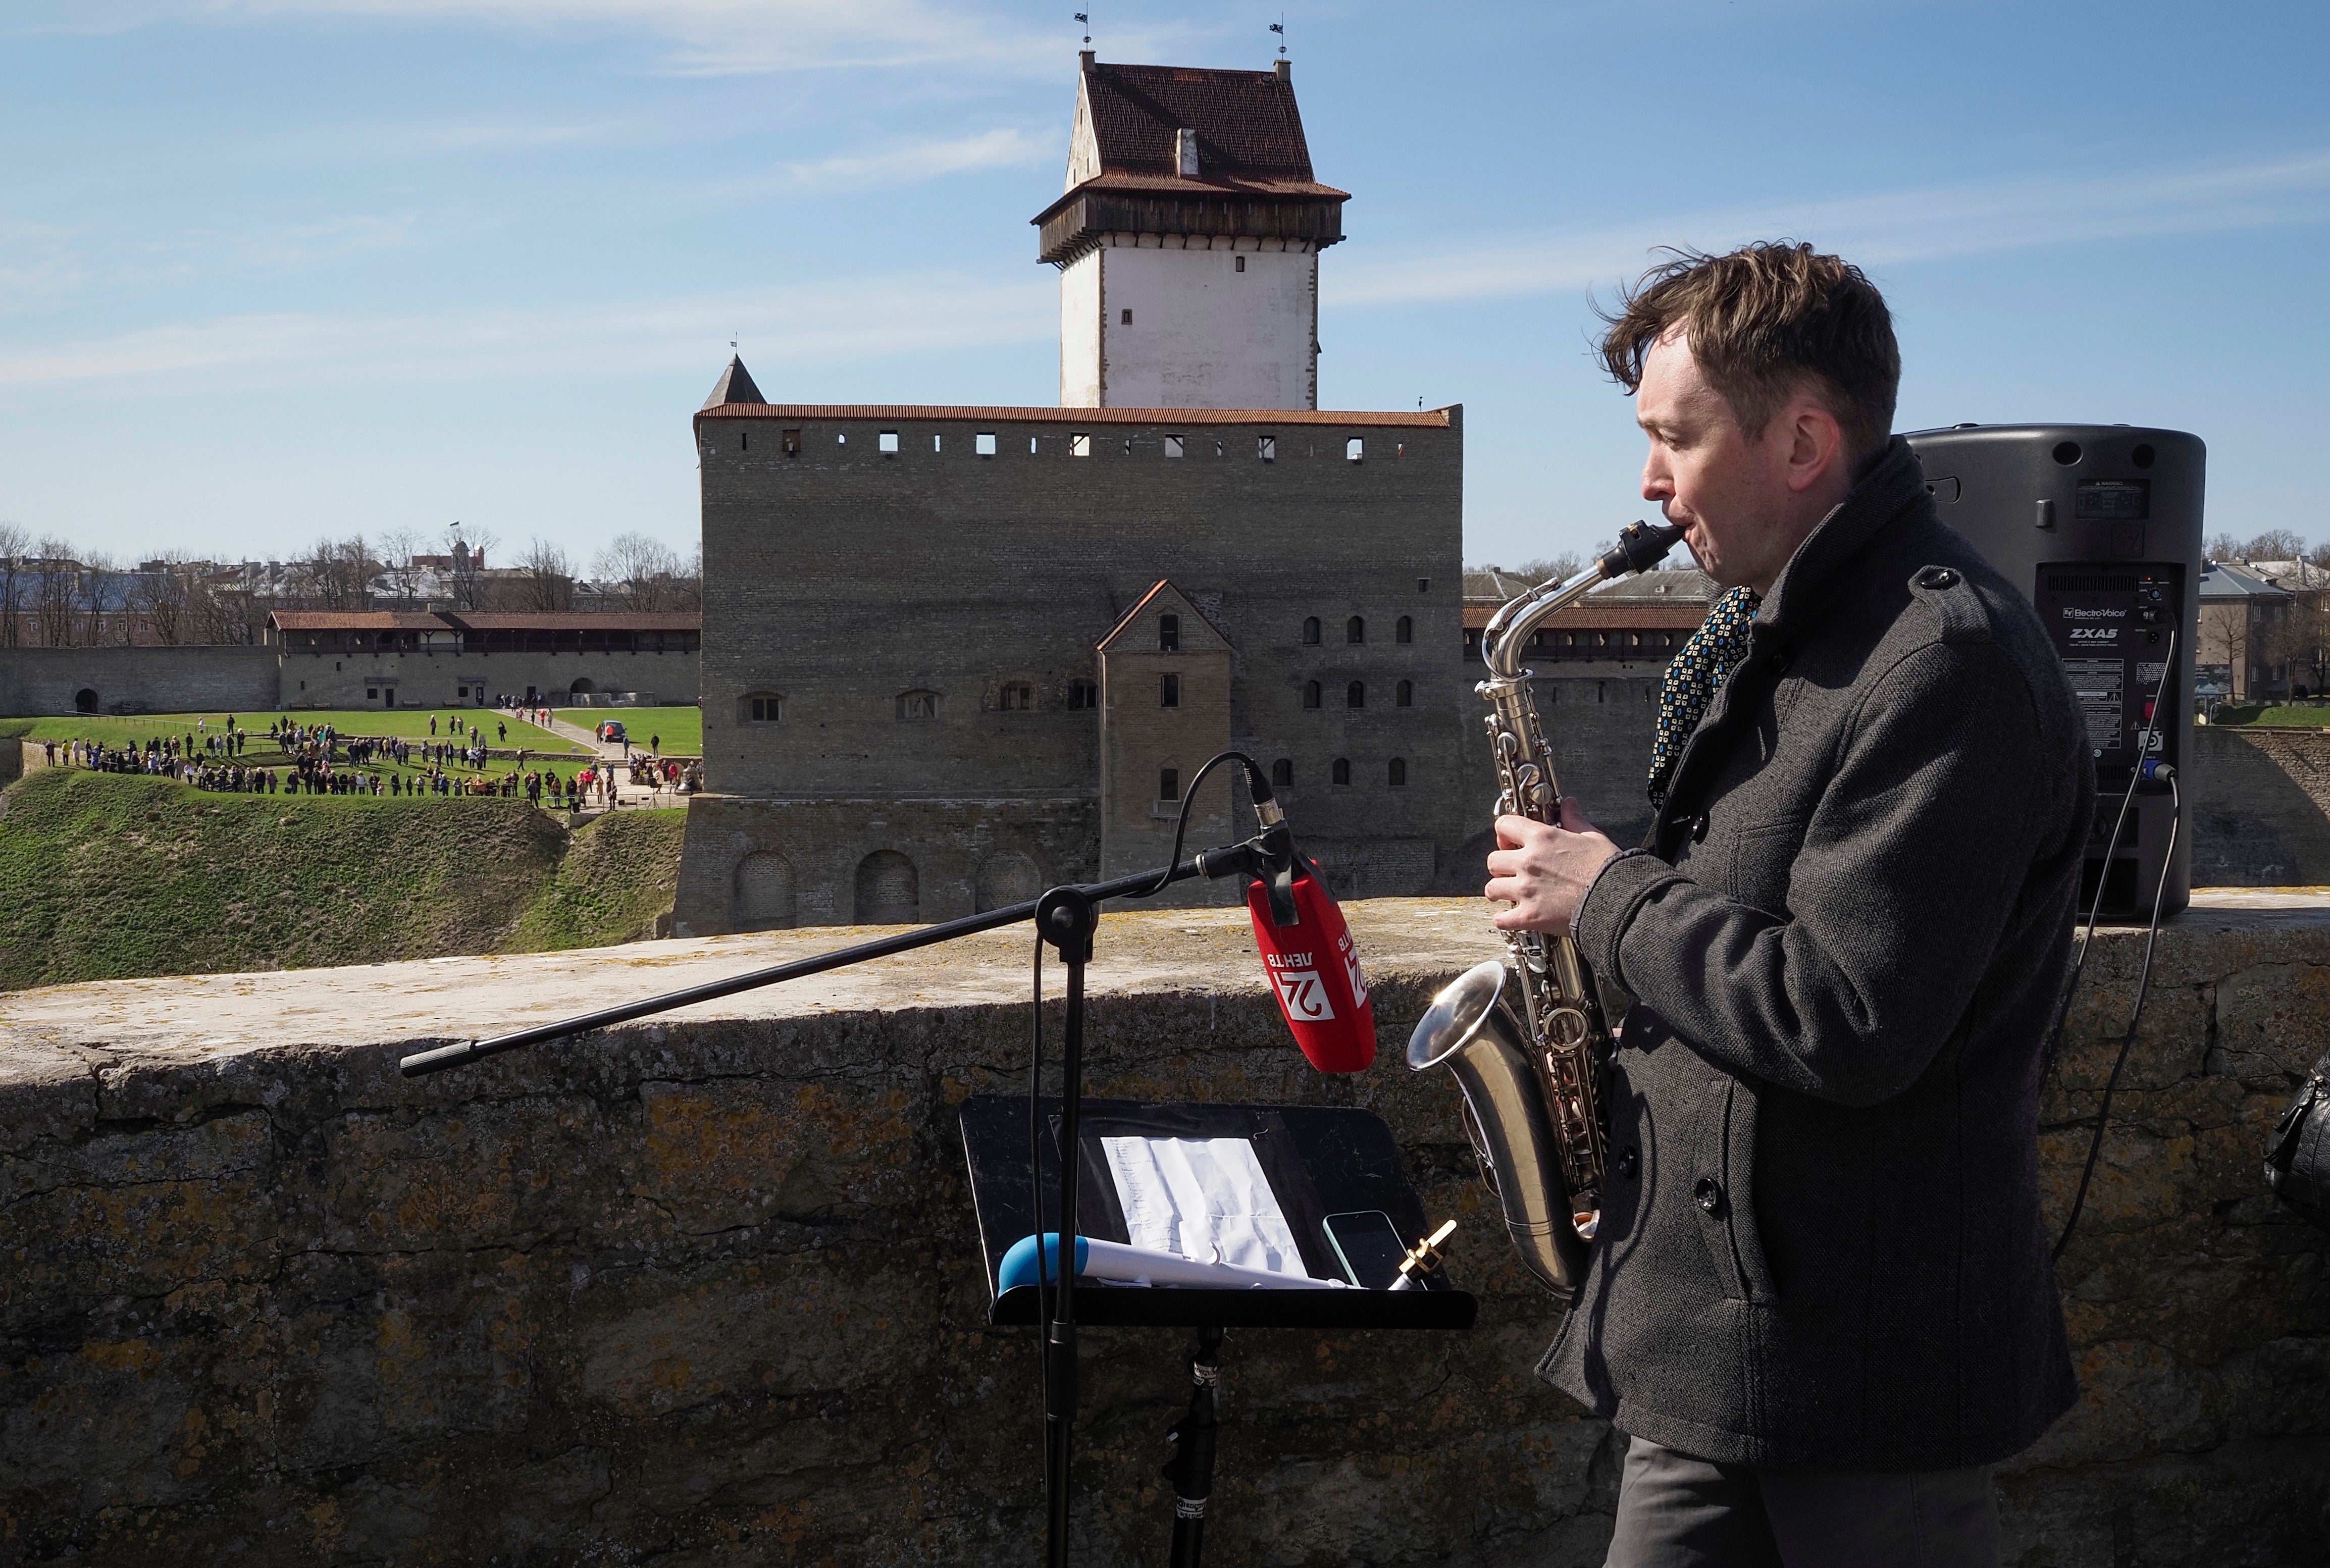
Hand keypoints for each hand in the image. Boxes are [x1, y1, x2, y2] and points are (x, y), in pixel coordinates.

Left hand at [1484, 800, 1619, 937]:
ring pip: (1492, 889)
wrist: (1617, 901)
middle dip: (1500, 866)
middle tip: (1510, 872)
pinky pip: (1501, 919)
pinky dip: (1503, 920)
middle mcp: (1528, 862)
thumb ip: (1574, 819)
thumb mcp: (1593, 837)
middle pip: (1493, 860)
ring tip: (1508, 895)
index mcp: (1542, 838)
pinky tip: (1510, 917)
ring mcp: (1526, 890)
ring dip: (1498, 892)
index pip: (1504, 825)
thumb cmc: (1608, 869)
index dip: (1505, 833)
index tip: (1510, 842)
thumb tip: (1568, 803)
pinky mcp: (1529, 916)